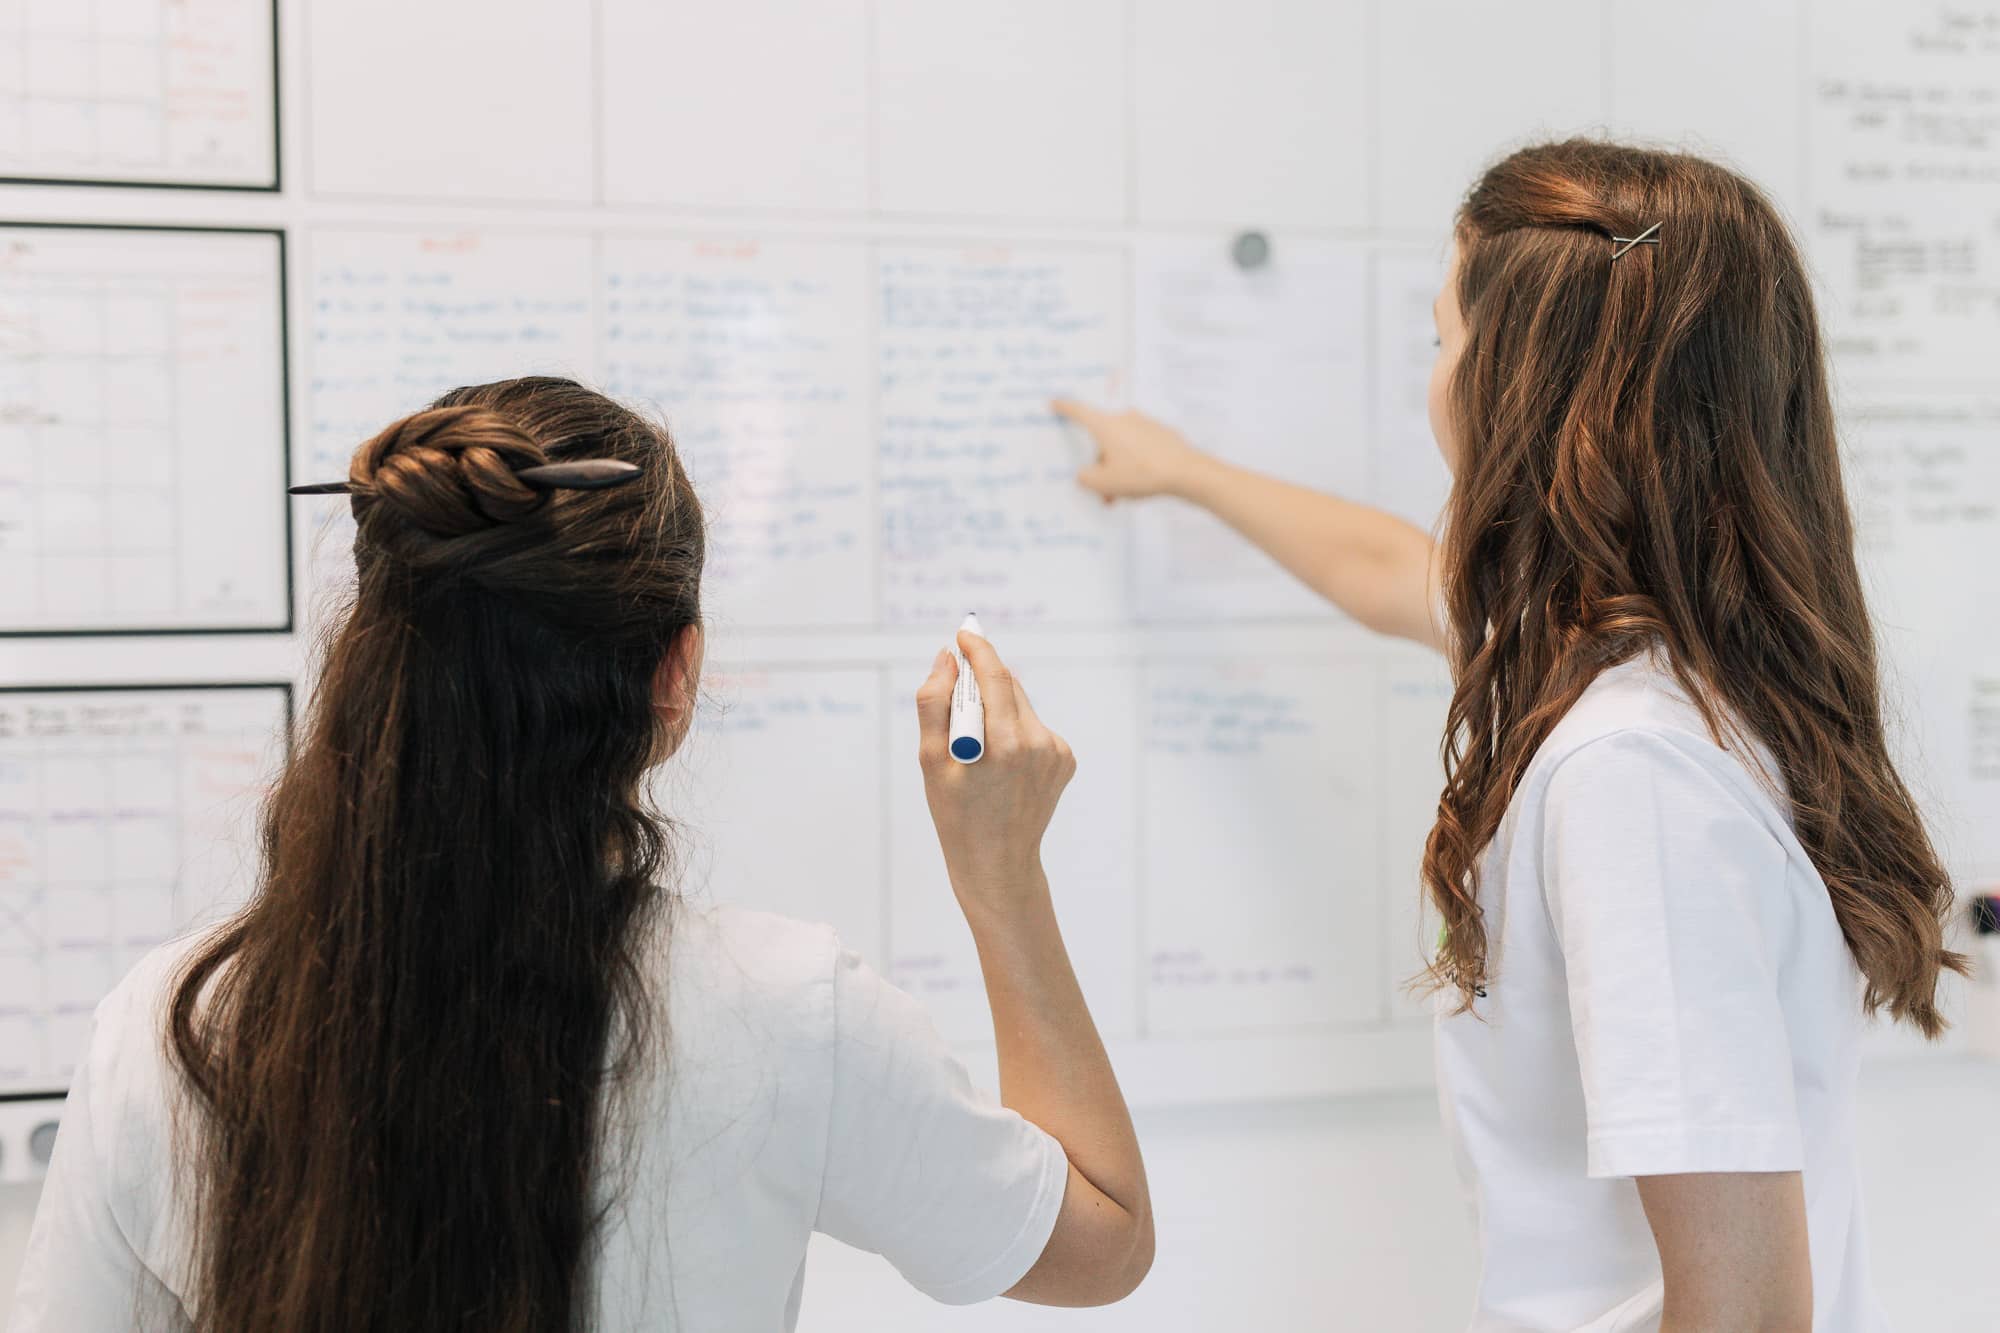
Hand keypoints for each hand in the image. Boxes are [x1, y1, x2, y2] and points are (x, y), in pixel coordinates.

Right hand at [915, 631, 1075, 915]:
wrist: (998, 863)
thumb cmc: (956, 814)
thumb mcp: (930, 761)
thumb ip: (934, 703)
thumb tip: (947, 658)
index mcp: (1005, 743)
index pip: (994, 675)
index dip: (978, 649)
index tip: (963, 633)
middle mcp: (1038, 743)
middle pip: (1008, 686)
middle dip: (980, 680)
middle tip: (954, 692)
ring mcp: (1056, 752)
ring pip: (1020, 706)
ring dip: (997, 709)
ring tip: (976, 748)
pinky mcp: (1065, 759)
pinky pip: (1033, 727)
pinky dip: (1013, 731)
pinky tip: (1000, 764)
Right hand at [1051, 400, 1210, 501]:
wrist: (1186, 472)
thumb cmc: (1141, 474)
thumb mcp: (1104, 483)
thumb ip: (1086, 478)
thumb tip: (1085, 474)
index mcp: (1106, 426)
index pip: (1079, 411)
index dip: (1064, 407)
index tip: (1054, 401)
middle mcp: (1124, 418)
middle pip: (1102, 440)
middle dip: (1100, 464)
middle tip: (1103, 490)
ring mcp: (1145, 424)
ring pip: (1122, 447)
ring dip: (1119, 468)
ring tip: (1124, 494)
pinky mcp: (1161, 433)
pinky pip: (1141, 448)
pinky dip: (1137, 463)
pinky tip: (1143, 482)